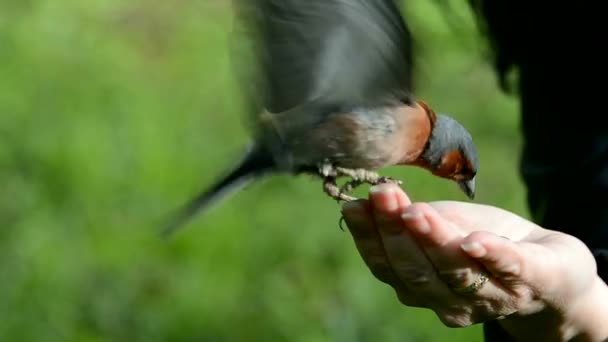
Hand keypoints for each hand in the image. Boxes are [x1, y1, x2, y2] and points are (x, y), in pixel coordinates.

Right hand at [341, 183, 607, 340]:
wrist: (553, 271)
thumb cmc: (486, 244)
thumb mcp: (444, 227)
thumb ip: (409, 220)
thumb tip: (364, 200)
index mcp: (424, 288)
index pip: (388, 268)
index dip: (368, 238)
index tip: (355, 205)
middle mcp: (453, 301)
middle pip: (417, 273)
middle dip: (395, 234)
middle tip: (381, 195)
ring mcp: (495, 295)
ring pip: (458, 273)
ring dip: (433, 242)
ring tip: (414, 212)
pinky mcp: (537, 279)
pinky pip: (513, 269)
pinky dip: (491, 256)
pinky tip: (472, 241)